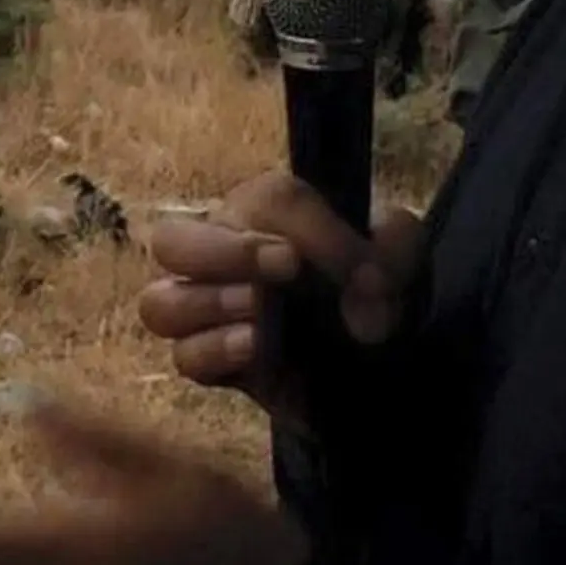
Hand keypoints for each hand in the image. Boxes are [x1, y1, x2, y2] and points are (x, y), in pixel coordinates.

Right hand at [140, 173, 422, 426]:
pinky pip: (185, 357)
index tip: (354, 265)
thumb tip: (365, 287)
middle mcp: (223, 255)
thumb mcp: (404, 255)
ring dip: (210, 303)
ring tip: (261, 311)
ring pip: (161, 304)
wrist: (382, 358)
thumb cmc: (378, 289)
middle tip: (285, 268)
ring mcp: (210, 313)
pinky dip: (216, 350)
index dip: (310, 227)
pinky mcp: (214, 365)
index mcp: (267, 214)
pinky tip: (257, 348)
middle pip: (173, 241)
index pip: (267, 199)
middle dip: (225, 252)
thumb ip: (392, 250)